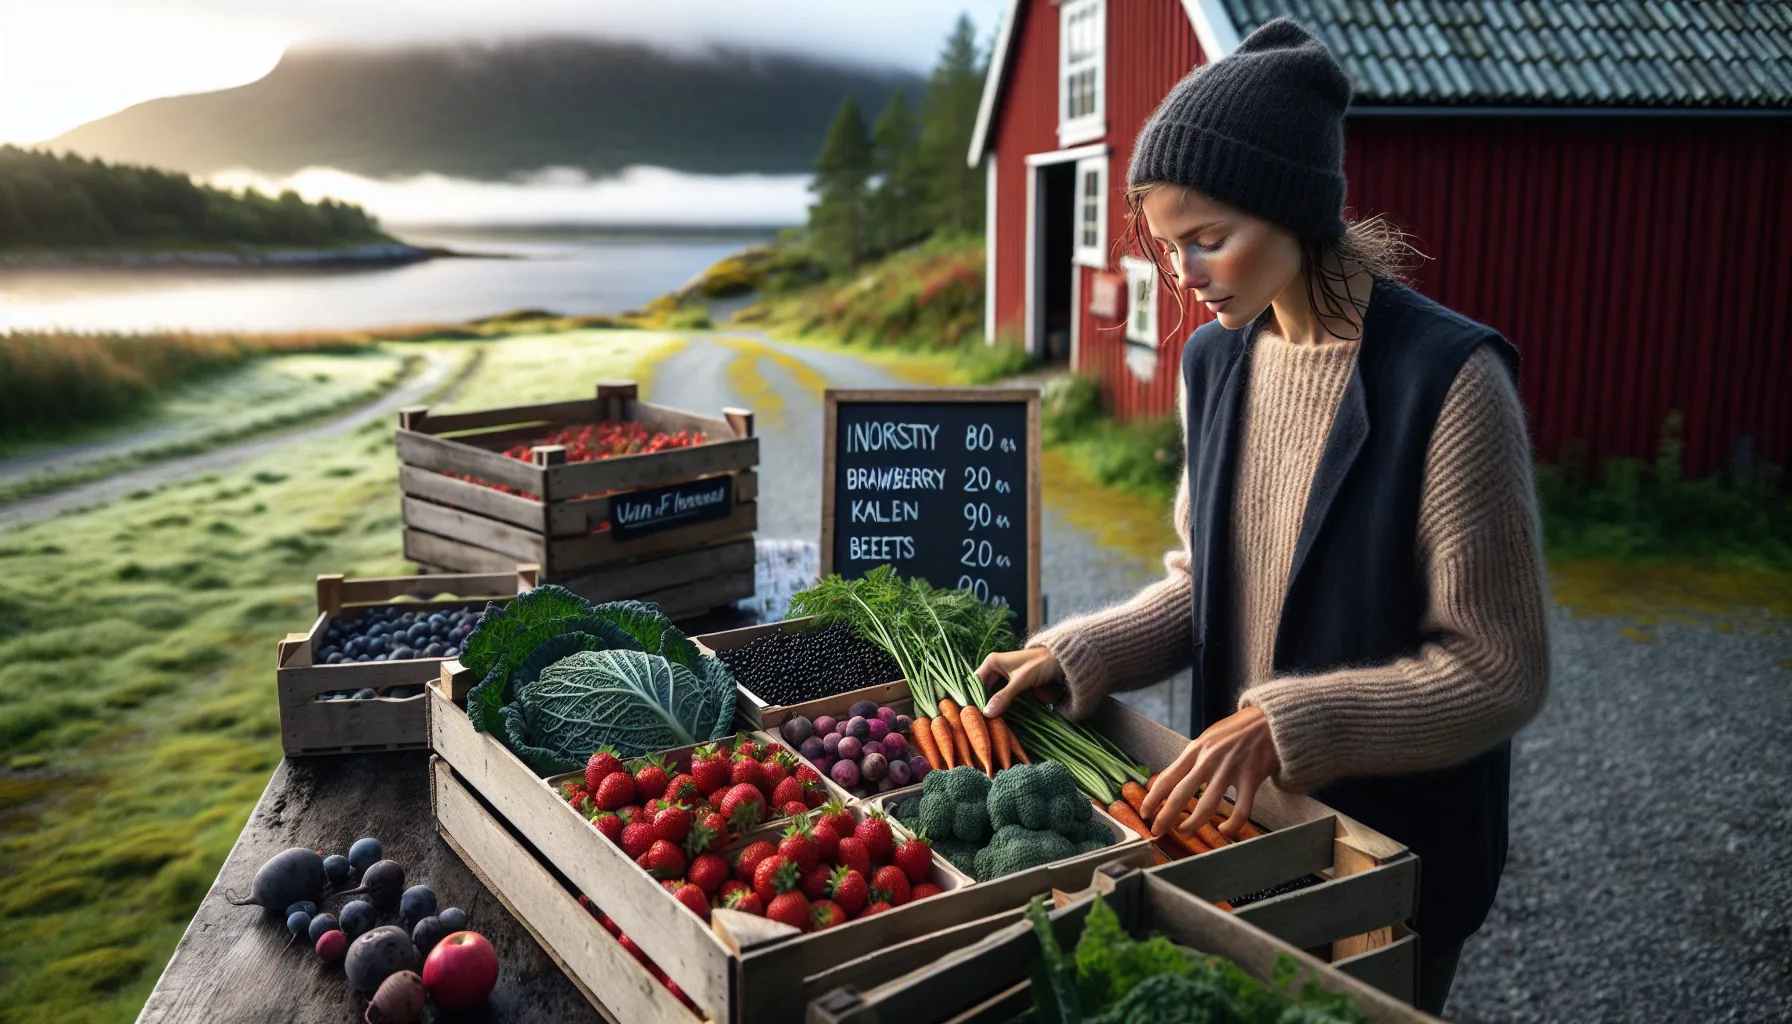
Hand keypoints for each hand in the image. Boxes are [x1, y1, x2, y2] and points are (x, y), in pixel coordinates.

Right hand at [975, 648, 1065, 716]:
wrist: (1062, 662)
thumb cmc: (1041, 665)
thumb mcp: (1021, 681)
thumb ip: (1003, 696)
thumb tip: (986, 714)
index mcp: (992, 662)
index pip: (975, 682)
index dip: (972, 697)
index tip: (970, 714)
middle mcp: (994, 668)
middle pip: (981, 689)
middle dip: (980, 704)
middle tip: (976, 722)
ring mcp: (1003, 677)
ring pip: (990, 694)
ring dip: (989, 706)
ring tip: (984, 723)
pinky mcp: (1011, 685)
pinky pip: (1000, 696)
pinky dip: (998, 705)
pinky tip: (996, 717)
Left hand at [1138, 705, 1279, 839]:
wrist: (1269, 720)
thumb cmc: (1236, 730)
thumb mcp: (1208, 737)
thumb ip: (1193, 757)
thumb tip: (1176, 778)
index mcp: (1196, 749)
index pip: (1167, 777)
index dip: (1153, 798)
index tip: (1144, 812)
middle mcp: (1209, 760)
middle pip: (1181, 794)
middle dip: (1165, 817)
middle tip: (1157, 831)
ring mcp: (1230, 770)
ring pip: (1206, 806)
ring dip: (1192, 824)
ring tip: (1184, 833)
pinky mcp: (1251, 778)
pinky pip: (1240, 810)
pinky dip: (1232, 825)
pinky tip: (1224, 830)